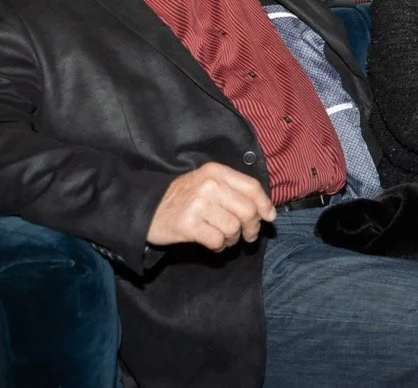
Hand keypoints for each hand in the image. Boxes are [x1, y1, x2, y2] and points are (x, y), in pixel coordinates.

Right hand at [147, 162, 275, 251]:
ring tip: (224, 238)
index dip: (265, 205)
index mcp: (216, 171)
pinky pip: (218, 240)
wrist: (148, 209)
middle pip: (247, 210)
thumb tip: (268, 212)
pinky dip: (219, 246)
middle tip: (248, 235)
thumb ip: (235, 192)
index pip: (252, 187)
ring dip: (233, 238)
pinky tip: (213, 244)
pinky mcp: (188, 224)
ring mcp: (198, 204)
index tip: (269, 217)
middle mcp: (209, 184)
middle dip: (252, 227)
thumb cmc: (185, 199)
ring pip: (234, 228)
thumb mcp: (208, 183)